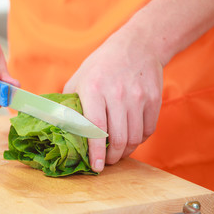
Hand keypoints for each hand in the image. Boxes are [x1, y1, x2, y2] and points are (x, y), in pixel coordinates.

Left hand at [63, 28, 162, 171]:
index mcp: (94, 89)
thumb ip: (69, 104)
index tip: (95, 167)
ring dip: (126, 152)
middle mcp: (118, 94)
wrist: (137, 46)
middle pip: (119, 138)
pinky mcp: (154, 99)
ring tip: (118, 152)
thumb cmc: (102, 65)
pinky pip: (148, 130)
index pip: (95, 128)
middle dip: (112, 158)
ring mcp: (139, 97)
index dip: (95, 152)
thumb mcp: (79, 78)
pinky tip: (131, 137)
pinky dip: (139, 140)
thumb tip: (59, 128)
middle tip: (106, 162)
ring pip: (135, 138)